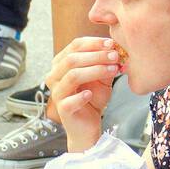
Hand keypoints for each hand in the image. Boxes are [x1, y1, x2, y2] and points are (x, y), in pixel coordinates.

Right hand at [47, 37, 122, 152]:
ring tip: (112, 70)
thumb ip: (105, 63)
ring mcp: (57, 93)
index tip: (111, 43)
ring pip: (72, 76)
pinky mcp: (62, 109)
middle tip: (114, 56)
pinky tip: (91, 94)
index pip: (74, 46)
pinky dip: (81, 97)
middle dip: (96, 55)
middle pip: (72, 59)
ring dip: (95, 71)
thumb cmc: (92, 98)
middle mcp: (55, 77)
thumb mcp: (101, 77)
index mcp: (61, 64)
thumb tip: (114, 47)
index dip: (93, 43)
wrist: (88, 125)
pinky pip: (70, 101)